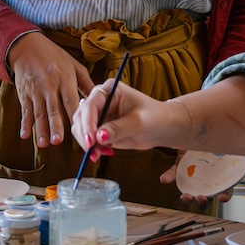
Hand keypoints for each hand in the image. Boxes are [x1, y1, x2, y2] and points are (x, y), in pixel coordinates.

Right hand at [7, 33, 93, 147]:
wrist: (27, 47)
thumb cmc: (55, 57)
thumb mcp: (74, 65)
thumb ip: (86, 84)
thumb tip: (100, 101)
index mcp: (65, 79)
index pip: (71, 99)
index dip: (75, 115)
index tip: (82, 129)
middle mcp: (50, 85)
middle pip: (53, 108)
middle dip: (55, 125)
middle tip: (58, 141)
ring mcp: (35, 90)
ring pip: (38, 112)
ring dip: (40, 129)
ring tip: (44, 144)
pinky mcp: (24, 94)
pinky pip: (25, 110)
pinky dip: (24, 123)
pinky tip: (25, 136)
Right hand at [72, 80, 186, 155]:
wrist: (163, 127)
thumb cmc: (155, 118)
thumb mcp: (138, 123)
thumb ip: (118, 129)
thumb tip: (99, 137)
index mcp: (110, 89)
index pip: (91, 104)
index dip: (88, 123)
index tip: (91, 140)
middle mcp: (101, 99)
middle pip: (81, 116)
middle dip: (85, 135)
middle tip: (92, 151)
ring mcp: (100, 114)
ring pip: (81, 128)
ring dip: (87, 143)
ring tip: (100, 154)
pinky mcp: (101, 128)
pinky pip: (89, 139)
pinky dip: (93, 148)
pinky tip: (106, 153)